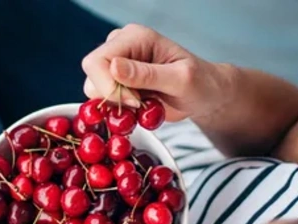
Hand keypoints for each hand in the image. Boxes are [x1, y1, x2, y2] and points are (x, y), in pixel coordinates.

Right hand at [81, 24, 236, 122]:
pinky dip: (119, 112)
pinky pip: (104, 101)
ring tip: (145, 105)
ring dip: (117, 106)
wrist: (205, 95)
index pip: (97, 61)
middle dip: (113, 97)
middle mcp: (121, 47)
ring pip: (94, 91)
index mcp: (134, 37)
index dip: (110, 87)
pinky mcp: (117, 83)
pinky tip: (140, 109)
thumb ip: (147, 74)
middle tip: (141, 105)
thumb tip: (114, 67)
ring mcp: (117, 66)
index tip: (135, 102)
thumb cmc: (200, 83)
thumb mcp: (180, 79)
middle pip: (92, 75)